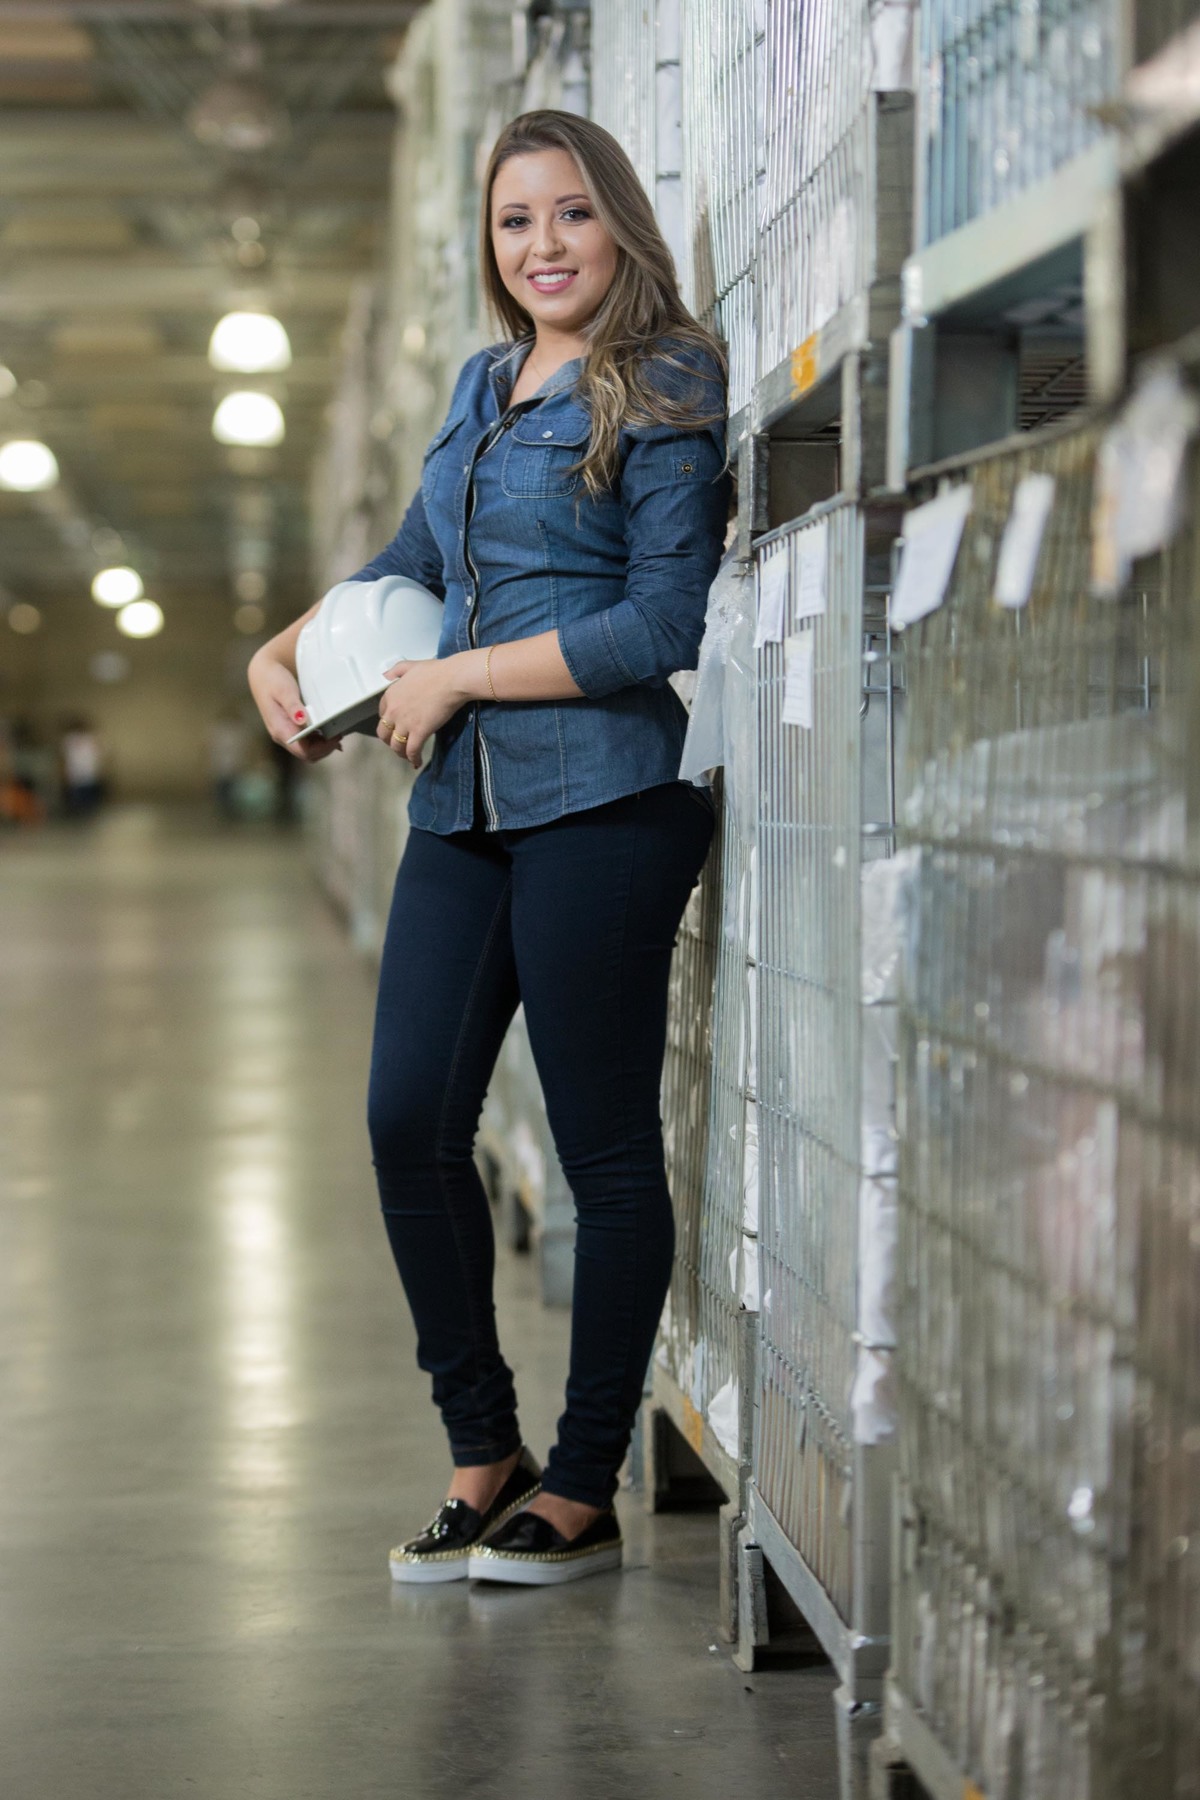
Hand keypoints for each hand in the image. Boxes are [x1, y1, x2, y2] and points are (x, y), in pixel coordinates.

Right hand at [248, 647, 342, 762]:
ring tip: (337, 732)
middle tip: (340, 734)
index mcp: (280, 730)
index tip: (336, 737)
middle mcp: (282, 735)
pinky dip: (320, 740)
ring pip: (308, 750)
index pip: (304, 751)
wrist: (262, 673)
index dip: (323, 748)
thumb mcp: (283, 690)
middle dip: (325, 749)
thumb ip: (293, 706)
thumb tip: (302, 719)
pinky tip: (329, 732)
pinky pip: (307, 742)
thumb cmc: (272, 680)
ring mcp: (286, 733)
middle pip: (308, 754)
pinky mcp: (290, 729)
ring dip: (324, 746)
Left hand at [377, 655, 472, 768]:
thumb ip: (396, 670)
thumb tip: (386, 675)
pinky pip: (412, 751)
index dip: (388, 722)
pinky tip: (417, 761)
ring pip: (396, 745)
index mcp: (391, 695)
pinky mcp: (419, 732)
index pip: (381, 713)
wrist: (452, 680)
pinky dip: (413, 758)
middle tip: (397, 743)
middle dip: (389, 740)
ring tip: (407, 755)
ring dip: (400, 752)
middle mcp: (394, 710)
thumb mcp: (410, 666)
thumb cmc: (437, 672)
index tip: (393, 725)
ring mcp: (405, 723)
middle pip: (384, 733)